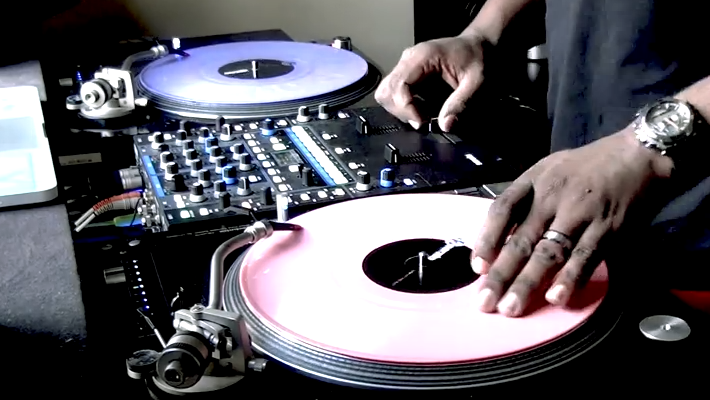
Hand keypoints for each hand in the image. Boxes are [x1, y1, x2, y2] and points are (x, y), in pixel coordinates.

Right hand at [375, 33, 486, 131]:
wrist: (478, 45)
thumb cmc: (478, 59)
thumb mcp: (477, 82)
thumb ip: (461, 103)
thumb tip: (445, 125)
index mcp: (423, 56)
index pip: (399, 86)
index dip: (407, 109)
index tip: (424, 122)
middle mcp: (408, 59)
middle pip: (386, 91)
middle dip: (402, 112)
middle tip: (423, 121)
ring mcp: (405, 66)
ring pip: (385, 93)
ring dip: (400, 110)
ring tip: (422, 115)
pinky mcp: (406, 73)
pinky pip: (392, 93)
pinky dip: (403, 106)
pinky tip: (420, 109)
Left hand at [471, 129, 673, 316]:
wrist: (638, 154)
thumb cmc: (587, 167)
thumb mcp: (548, 170)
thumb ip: (525, 200)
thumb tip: (500, 238)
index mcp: (533, 181)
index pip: (502, 210)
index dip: (486, 239)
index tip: (476, 267)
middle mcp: (551, 197)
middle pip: (520, 240)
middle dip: (501, 274)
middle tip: (485, 303)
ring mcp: (580, 213)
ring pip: (549, 253)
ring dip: (528, 283)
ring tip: (512, 308)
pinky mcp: (608, 228)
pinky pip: (585, 257)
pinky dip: (570, 278)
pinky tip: (556, 298)